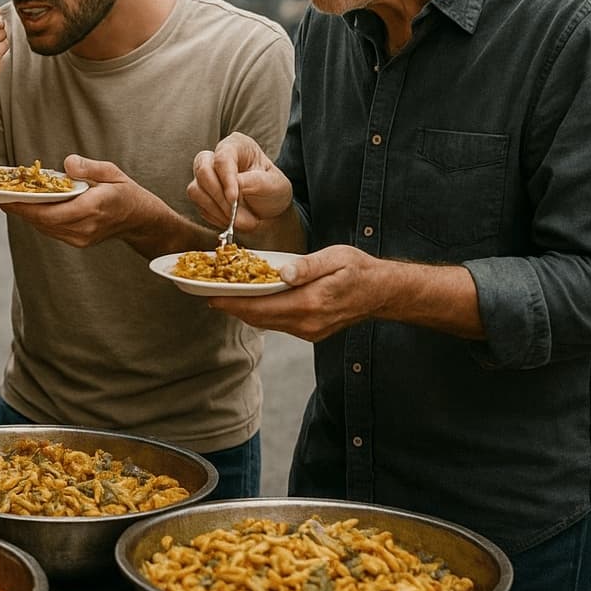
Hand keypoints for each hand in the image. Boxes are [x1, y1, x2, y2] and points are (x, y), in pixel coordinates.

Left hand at [0, 154, 169, 248]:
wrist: (140, 220)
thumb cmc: (125, 192)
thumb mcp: (112, 172)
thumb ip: (89, 167)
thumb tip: (67, 163)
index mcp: (94, 207)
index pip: (52, 212)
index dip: (26, 207)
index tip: (7, 197)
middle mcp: (85, 227)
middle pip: (43, 221)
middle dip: (20, 209)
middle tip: (0, 195)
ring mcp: (81, 238)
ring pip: (44, 227)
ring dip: (26, 214)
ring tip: (9, 198)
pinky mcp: (77, 241)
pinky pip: (51, 230)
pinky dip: (37, 218)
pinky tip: (27, 206)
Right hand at [187, 131, 291, 233]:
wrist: (269, 209)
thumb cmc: (273, 190)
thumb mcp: (274, 185)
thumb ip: (256, 182)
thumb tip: (235, 186)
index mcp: (237, 146)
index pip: (223, 157)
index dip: (226, 178)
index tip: (234, 199)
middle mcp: (216, 157)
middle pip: (203, 171)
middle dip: (218, 196)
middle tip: (235, 214)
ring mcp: (206, 175)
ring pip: (196, 190)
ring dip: (216, 209)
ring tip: (238, 220)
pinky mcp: (201, 193)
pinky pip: (198, 205)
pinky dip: (215, 216)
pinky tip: (231, 220)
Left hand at [206, 244, 383, 341]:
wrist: (382, 293)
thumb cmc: (359, 270)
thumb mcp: (336, 258)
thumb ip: (307, 266)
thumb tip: (282, 272)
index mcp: (311, 303)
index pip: (262, 306)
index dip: (233, 302)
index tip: (210, 296)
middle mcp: (307, 322)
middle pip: (258, 317)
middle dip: (232, 307)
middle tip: (208, 293)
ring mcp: (309, 330)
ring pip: (266, 323)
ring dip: (244, 310)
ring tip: (224, 295)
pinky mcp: (310, 332)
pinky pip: (277, 324)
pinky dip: (261, 313)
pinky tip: (252, 300)